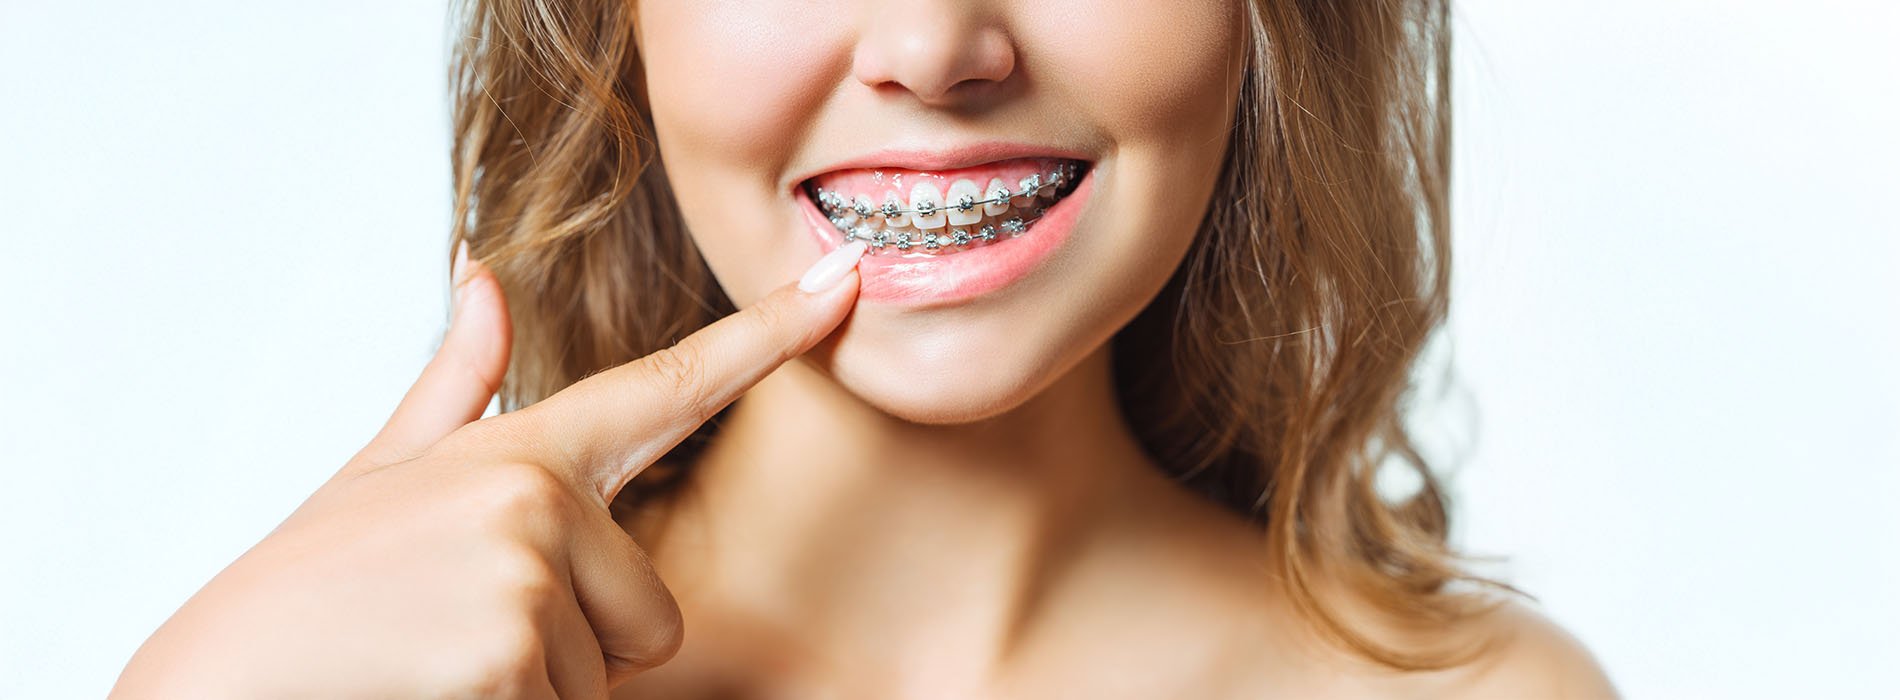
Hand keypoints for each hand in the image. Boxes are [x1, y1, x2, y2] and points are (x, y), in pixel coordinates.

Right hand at [111, 240, 865, 697]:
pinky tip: (438, 696)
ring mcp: (526, 580)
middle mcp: (535, 503)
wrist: (213, 687)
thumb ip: (456, 390)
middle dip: (578, 651)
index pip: (668, 386)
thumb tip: (482, 279)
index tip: (845, 282)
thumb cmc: (306, 595)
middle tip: (465, 639)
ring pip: (609, 681)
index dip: (766, 335)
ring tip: (442, 667)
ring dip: (537, 694)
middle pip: (654, 618)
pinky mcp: (513, 660)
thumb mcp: (380, 478)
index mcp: (519, 455)